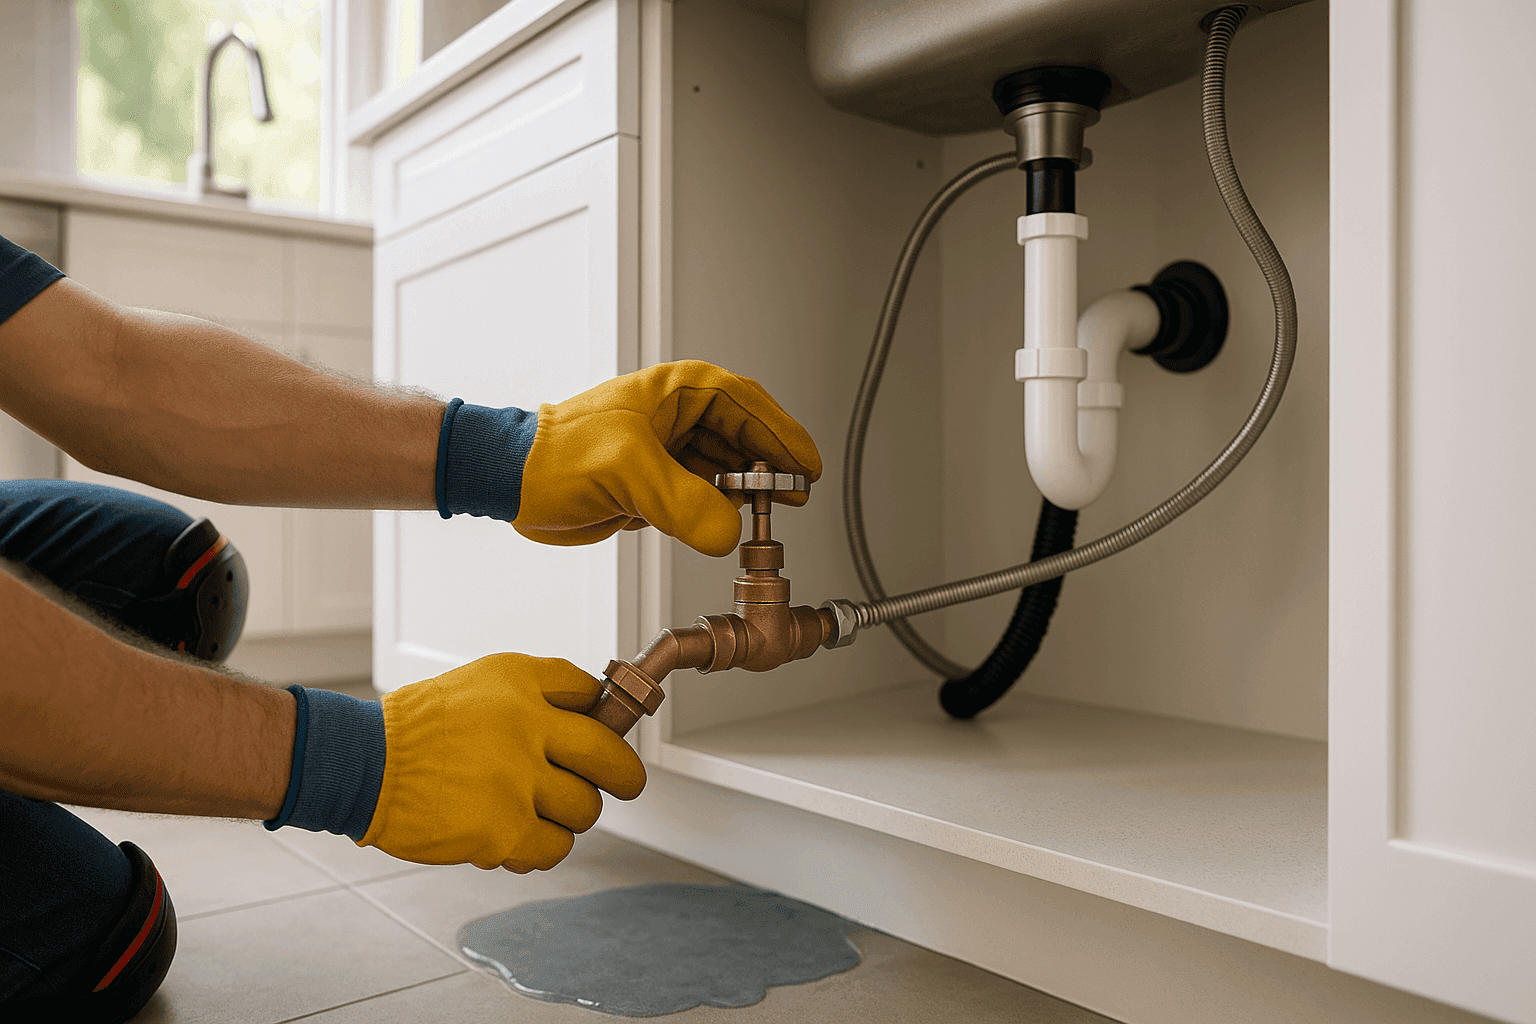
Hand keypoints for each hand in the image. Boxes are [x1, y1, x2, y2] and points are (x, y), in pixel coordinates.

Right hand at [358, 654, 645, 871]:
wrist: (364, 763)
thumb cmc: (419, 727)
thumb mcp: (482, 681)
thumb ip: (539, 691)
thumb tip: (594, 708)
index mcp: (521, 687)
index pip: (593, 695)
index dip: (609, 717)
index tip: (607, 734)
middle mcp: (526, 729)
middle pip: (611, 760)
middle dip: (623, 776)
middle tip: (620, 782)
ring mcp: (515, 782)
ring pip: (585, 810)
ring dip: (568, 815)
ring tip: (537, 809)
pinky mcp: (502, 829)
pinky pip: (553, 848)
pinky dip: (542, 847)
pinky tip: (518, 834)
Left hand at [513, 360, 821, 556]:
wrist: (511, 483)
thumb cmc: (555, 456)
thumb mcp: (628, 473)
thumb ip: (684, 502)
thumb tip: (727, 530)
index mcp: (676, 392)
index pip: (748, 406)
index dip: (782, 435)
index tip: (805, 465)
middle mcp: (677, 417)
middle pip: (744, 438)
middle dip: (769, 468)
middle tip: (793, 496)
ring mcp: (668, 451)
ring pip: (725, 470)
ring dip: (745, 493)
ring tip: (765, 512)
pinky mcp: (657, 484)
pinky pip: (703, 496)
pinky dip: (718, 511)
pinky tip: (728, 524)